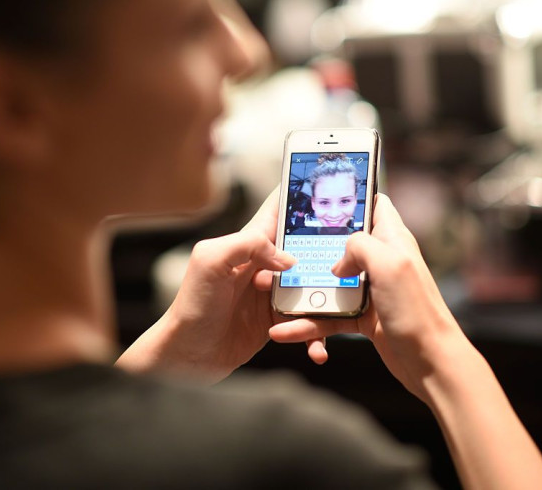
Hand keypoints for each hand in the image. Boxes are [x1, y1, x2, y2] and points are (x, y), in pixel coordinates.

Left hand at [116, 188, 336, 382]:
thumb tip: (287, 258)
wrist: (188, 354)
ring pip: (314, 288)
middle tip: (353, 264)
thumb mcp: (210, 261)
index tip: (333, 187)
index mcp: (249, 242)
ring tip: (336, 315)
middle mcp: (264, 265)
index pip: (279, 212)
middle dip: (331, 254)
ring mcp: (273, 293)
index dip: (303, 197)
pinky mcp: (278, 321)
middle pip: (308, 250)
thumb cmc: (192, 305)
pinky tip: (317, 350)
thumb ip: (247, 243)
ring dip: (328, 302)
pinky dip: (315, 335)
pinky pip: (307, 324)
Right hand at [269, 194, 470, 401]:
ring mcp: (371, 290)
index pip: (374, 205)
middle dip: (312, 249)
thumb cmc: (418, 311)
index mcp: (392, 240)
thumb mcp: (389, 263)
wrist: (430, 362)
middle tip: (285, 250)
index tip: (321, 200)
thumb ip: (360, 246)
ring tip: (276, 301)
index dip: (351, 198)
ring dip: (303, 294)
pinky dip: (309, 324)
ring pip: (329, 283)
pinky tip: (288, 332)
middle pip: (340, 245)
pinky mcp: (363, 317)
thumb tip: (338, 262)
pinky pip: (329, 315)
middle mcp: (381, 262)